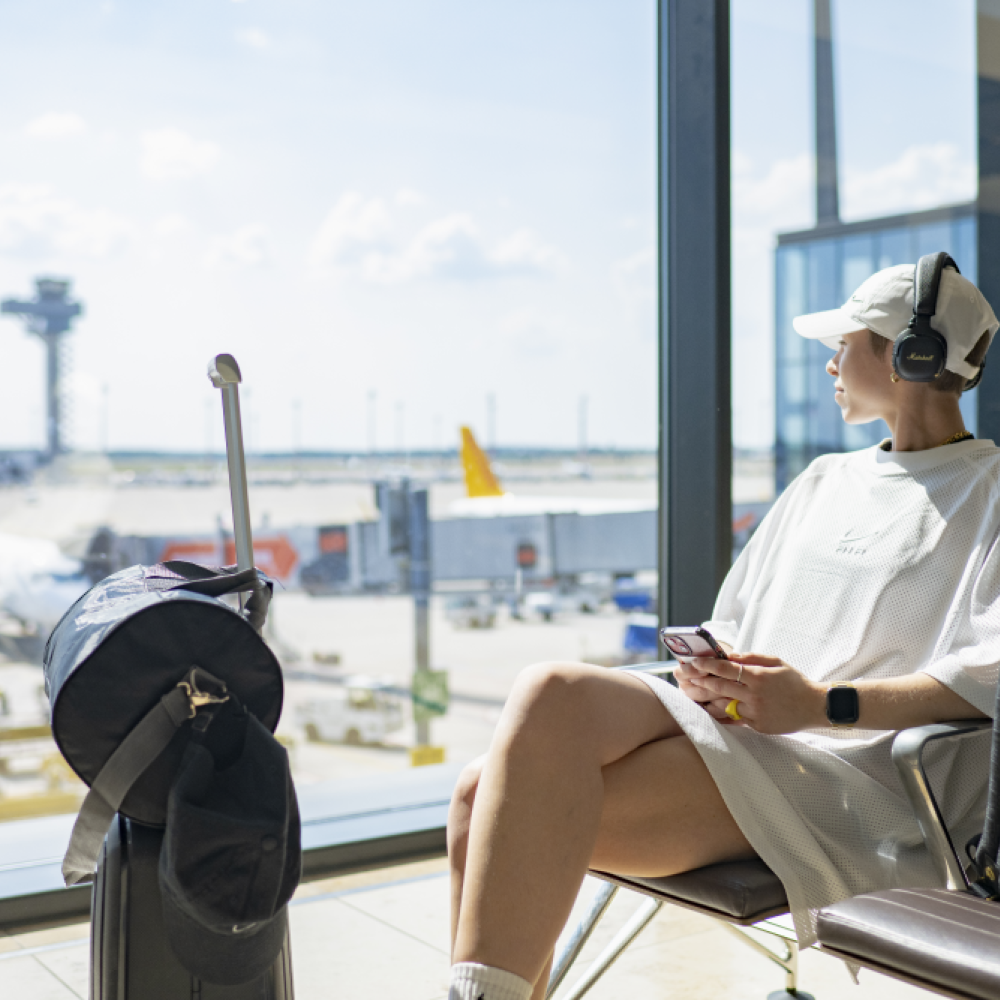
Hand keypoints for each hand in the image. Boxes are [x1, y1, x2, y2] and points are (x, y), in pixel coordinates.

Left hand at [675, 652, 825, 734]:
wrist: (815, 706)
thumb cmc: (794, 681)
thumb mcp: (776, 662)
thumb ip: (752, 658)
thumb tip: (730, 656)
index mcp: (759, 677)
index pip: (726, 669)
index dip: (707, 665)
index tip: (694, 662)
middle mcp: (755, 696)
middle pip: (720, 687)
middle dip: (700, 681)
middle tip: (685, 676)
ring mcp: (755, 713)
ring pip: (724, 705)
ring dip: (707, 699)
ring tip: (692, 692)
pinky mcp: (757, 726)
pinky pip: (735, 718)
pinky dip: (723, 712)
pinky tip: (710, 709)